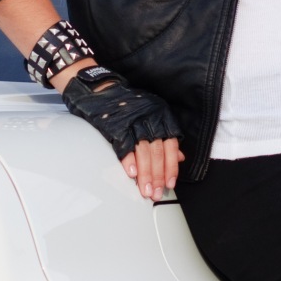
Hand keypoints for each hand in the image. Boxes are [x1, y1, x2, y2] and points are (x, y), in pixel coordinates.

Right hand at [59, 64, 182, 199]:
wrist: (100, 88)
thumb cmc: (126, 104)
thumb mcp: (151, 116)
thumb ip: (166, 136)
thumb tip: (180, 158)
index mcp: (161, 117)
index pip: (170, 146)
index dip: (171, 167)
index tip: (169, 184)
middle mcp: (150, 119)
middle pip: (157, 152)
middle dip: (157, 176)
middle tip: (155, 193)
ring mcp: (133, 121)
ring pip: (144, 152)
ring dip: (145, 174)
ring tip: (144, 189)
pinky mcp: (116, 125)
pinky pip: (124, 145)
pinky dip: (128, 160)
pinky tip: (132, 174)